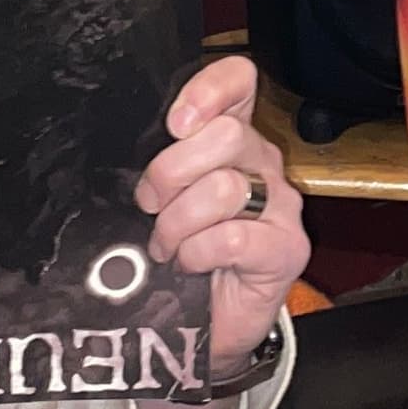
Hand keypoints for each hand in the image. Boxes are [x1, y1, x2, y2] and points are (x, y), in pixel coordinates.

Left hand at [135, 56, 307, 376]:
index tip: (176, 123)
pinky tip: (190, 266)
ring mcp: (281, 206)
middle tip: (151, 205)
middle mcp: (263, 163)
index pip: (240, 82)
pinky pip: (232, 237)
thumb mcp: (161, 200)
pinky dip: (197, 253)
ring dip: (178, 223)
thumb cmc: (180, 255)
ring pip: (224, 188)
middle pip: (226, 134)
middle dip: (171, 173)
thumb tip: (120, 150)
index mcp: (233, 139)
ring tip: (167, 247)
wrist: (207, 326)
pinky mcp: (286, 249)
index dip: (209, 89)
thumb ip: (159, 166)